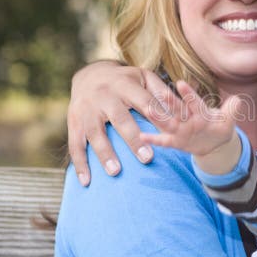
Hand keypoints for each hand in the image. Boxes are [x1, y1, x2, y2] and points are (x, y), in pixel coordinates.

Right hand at [67, 60, 175, 184]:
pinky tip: (86, 181)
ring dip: (105, 154)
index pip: (145, 102)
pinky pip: (75, 144)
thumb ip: (161, 91)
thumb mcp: (143, 77)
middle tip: (148, 159)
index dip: (157, 117)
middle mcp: (105, 96)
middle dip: (133, 139)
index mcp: (125, 85)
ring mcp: (87, 110)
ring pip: (95, 133)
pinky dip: (80, 164)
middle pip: (120, 119)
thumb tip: (183, 108)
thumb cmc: (125, 81)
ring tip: (116, 172)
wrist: (89, 74)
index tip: (170, 133)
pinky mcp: (73, 122)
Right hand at [140, 81, 242, 172]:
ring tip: (148, 110)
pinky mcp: (174, 141)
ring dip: (158, 117)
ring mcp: (179, 129)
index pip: (194, 101)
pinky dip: (153, 139)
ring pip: (167, 122)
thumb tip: (238, 100)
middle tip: (162, 93)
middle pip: (178, 109)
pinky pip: (163, 140)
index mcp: (199, 110)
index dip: (188, 94)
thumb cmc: (219, 126)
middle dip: (171, 102)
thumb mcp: (228, 120)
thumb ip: (232, 110)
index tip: (180, 83)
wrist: (214, 143)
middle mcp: (187, 118)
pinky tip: (142, 137)